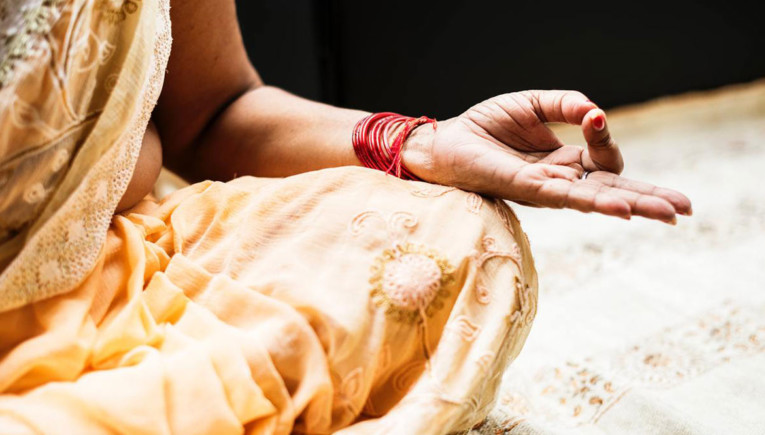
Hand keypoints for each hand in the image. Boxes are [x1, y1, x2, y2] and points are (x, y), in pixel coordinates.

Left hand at [402, 90, 691, 222]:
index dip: (606, 139)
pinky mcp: (528, 190)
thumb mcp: (532, 105)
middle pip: (613, 190)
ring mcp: (546, 189)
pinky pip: (569, 198)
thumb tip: (597, 111)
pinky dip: (597, 202)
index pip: (604, 159)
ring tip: (669, 214)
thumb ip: (567, 105)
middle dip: (649, 199)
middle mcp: (560, 180)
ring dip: (634, 205)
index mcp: (564, 161)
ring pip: (598, 199)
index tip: (593, 117)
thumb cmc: (485, 127)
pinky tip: (622, 209)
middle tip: (686, 209)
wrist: (445, 142)